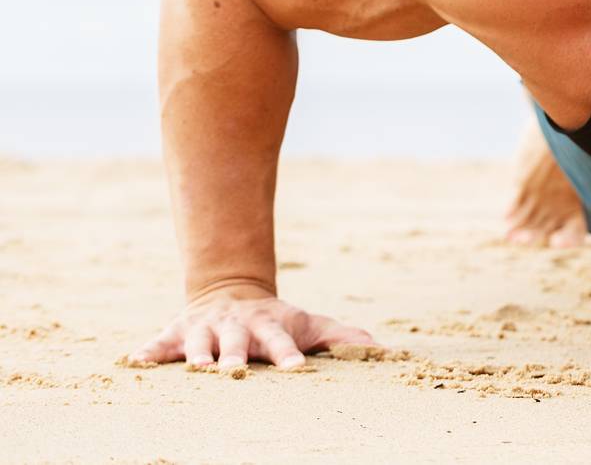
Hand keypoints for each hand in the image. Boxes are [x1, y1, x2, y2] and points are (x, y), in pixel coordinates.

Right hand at [127, 282, 378, 369]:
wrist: (231, 292)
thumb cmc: (276, 320)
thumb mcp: (308, 324)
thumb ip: (341, 337)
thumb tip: (381, 350)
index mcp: (269, 326)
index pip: (282, 341)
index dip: (289, 354)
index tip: (297, 369)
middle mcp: (236, 326)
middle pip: (236, 342)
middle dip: (235, 355)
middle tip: (233, 371)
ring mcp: (205, 328)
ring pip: (199, 341)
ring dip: (196, 354)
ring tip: (196, 368)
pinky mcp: (176, 333)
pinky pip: (159, 344)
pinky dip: (149, 352)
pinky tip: (135, 362)